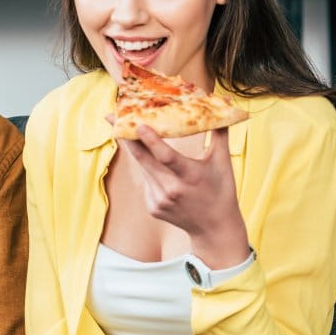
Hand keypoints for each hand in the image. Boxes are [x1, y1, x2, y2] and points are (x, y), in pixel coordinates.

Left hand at [117, 126, 249, 266]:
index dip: (151, 141)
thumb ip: (219, 134)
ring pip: (142, 168)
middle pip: (143, 159)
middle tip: (112, 116)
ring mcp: (159, 200)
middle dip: (126, 137)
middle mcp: (172, 189)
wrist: (214, 229)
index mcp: (190, 176)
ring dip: (133, 149)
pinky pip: (145, 181)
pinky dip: (147, 169)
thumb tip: (222, 106)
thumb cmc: (222, 191)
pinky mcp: (152, 207)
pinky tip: (152, 163)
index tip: (138, 124)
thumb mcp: (223, 163)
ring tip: (122, 128)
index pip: (167, 157)